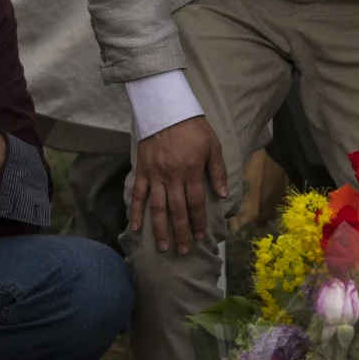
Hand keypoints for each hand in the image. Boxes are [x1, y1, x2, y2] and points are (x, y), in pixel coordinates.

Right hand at [129, 116, 225, 253]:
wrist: (166, 108)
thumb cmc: (193, 127)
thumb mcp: (213, 146)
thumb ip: (217, 172)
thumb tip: (222, 195)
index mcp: (191, 171)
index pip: (196, 203)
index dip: (199, 222)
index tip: (201, 237)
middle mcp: (172, 177)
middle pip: (177, 210)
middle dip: (181, 232)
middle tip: (184, 251)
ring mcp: (155, 175)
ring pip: (157, 207)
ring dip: (160, 229)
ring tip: (163, 246)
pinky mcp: (142, 170)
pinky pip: (138, 194)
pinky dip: (136, 211)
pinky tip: (136, 227)